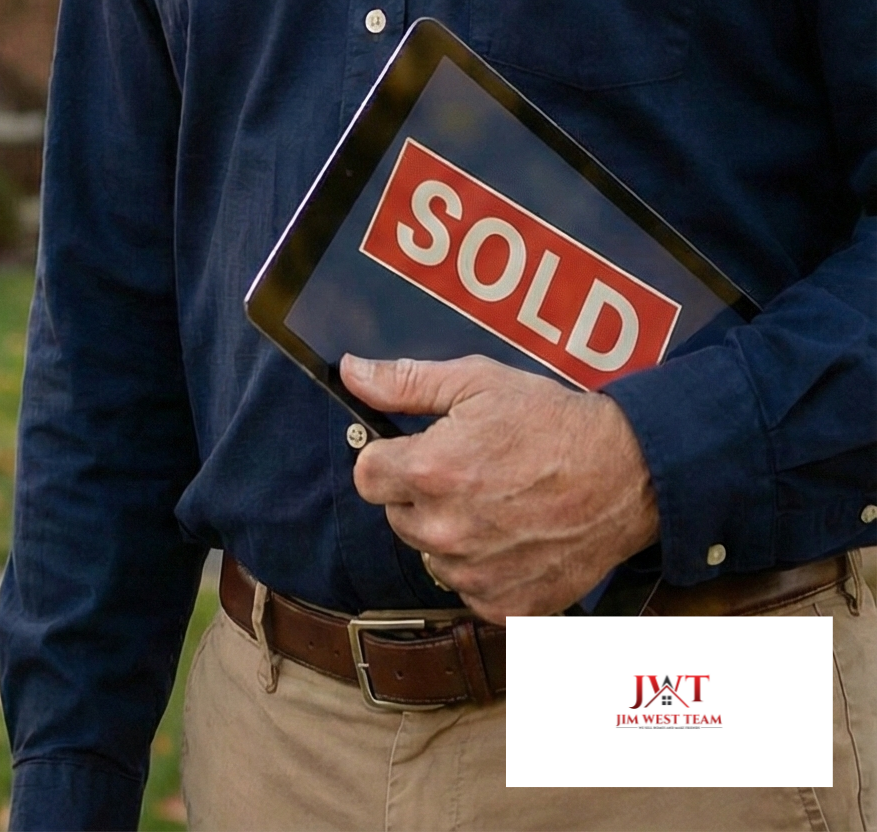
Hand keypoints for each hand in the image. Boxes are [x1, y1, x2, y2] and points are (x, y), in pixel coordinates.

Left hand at [342, 352, 659, 620]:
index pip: (366, 476)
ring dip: (450, 533)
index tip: (417, 451)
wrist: (629, 474)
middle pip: (397, 515)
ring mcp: (478, 574)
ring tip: (497, 503)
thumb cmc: (553, 423)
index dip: (389, 459)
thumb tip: (350, 372)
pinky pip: (470, 590)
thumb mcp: (476, 382)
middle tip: (469, 472)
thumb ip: (403, 382)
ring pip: (432, 554)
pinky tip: (514, 538)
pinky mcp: (509, 607)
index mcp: (431, 472)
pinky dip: (484, 569)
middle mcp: (447, 530)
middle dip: (420, 493)